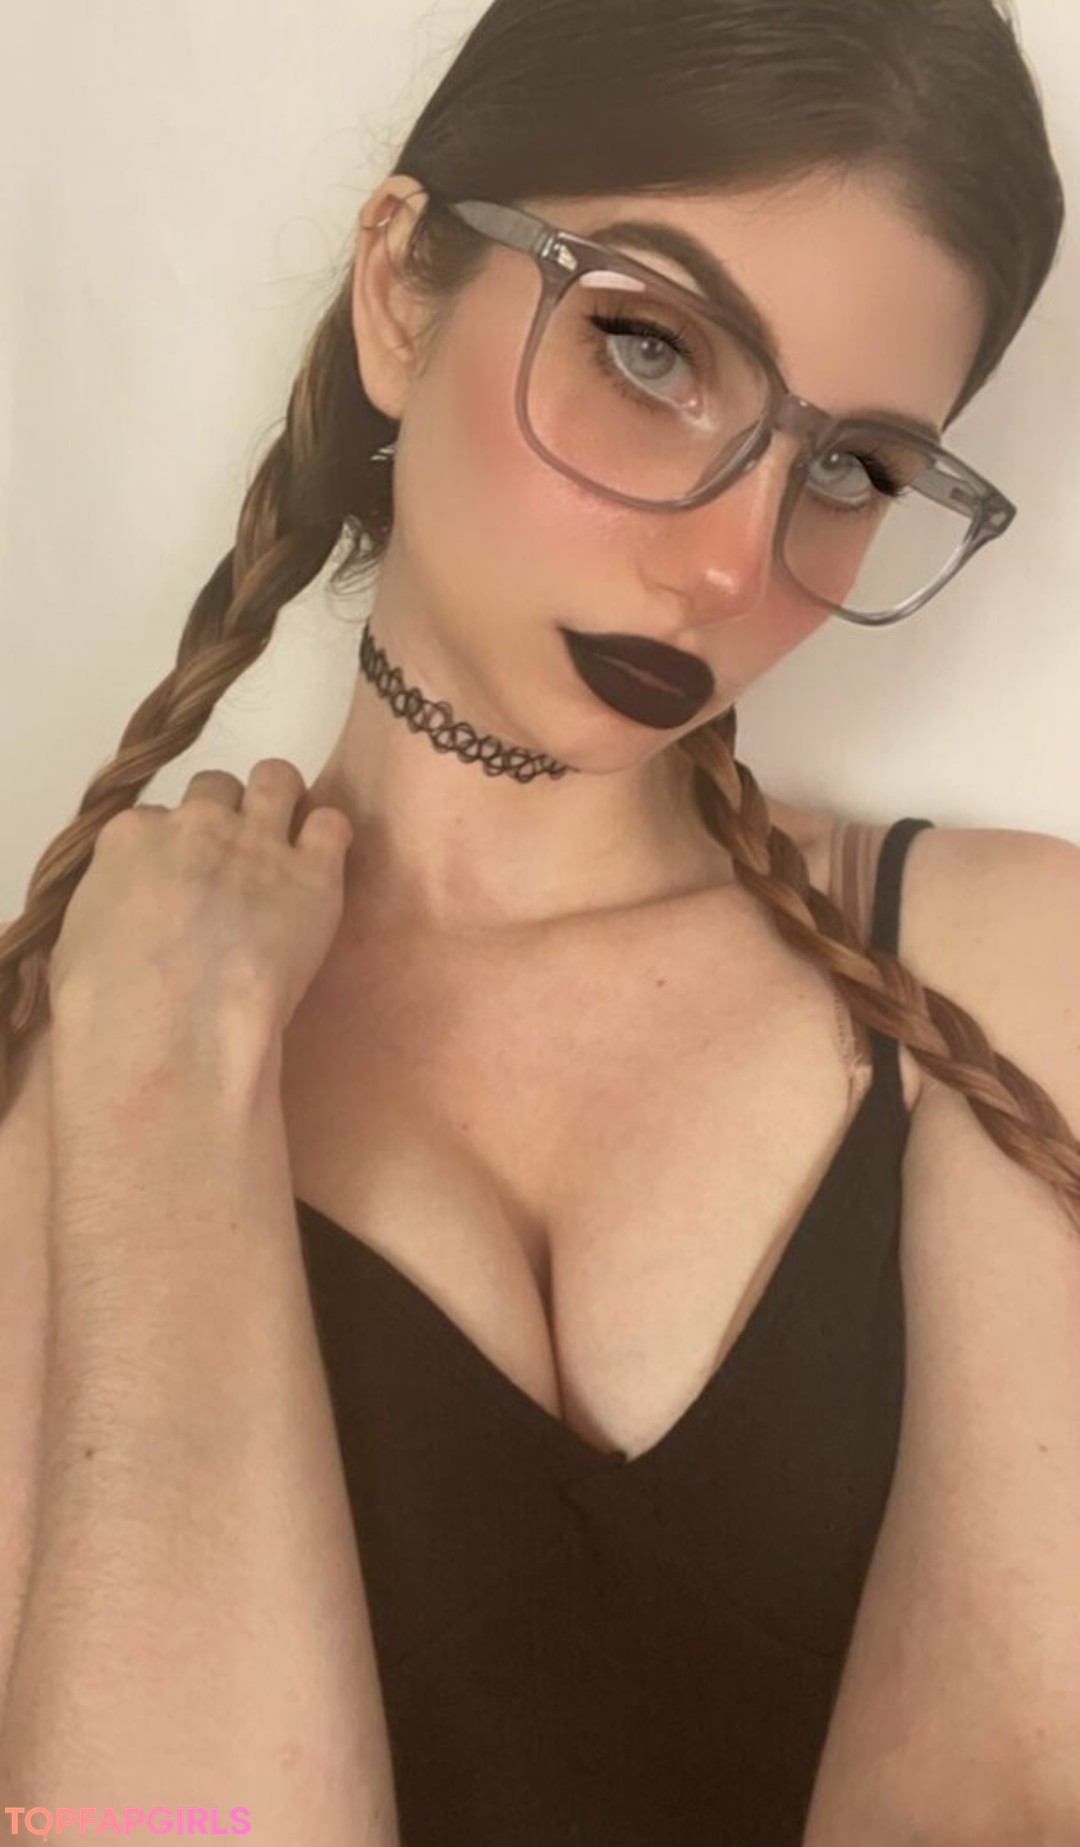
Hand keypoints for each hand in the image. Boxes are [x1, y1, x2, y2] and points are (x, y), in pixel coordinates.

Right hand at [48, 759, 354, 1044]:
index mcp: (132, 838)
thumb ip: (106, 910)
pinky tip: (321, 870)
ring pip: (278, 780)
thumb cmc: (107, 1007)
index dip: (172, 849)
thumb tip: (124, 920)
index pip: (157, 818)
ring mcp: (258, 843)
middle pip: (216, 787)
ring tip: (285, 844)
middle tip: (234, 864)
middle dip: (225, 816)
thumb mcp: (76, 944)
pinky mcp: (313, 875)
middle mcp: (197, 825)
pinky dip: (328, 838)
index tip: (182, 884)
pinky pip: (332, 825)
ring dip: (281, 801)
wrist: (170, 1030)